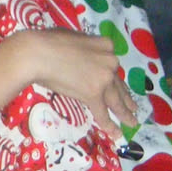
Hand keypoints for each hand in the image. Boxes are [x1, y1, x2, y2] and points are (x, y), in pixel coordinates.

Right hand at [9, 30, 137, 138]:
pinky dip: (109, 125)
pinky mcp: (94, 94)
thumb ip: (84, 47)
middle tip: (133, 107)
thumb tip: (79, 54)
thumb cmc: (48, 41)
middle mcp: (110, 61)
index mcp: (106, 45)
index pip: (111, 64)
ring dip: (124, 113)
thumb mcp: (73, 37)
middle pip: (118, 84)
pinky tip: (116, 133)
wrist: (38, 53)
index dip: (112, 75)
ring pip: (116, 100)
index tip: (115, 83)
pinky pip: (103, 112)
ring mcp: (104, 78)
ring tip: (131, 122)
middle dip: (126, 97)